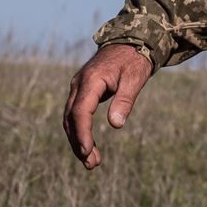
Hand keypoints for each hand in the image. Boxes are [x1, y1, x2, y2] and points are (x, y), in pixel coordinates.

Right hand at [63, 43, 152, 169]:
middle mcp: (79, 84)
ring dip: (78, 140)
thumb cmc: (134, 60)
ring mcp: (78, 87)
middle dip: (79, 143)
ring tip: (92, 162)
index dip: (82, 133)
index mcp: (91, 80)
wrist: (130, 41)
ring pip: (71, 118)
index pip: (80, 111)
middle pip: (72, 118)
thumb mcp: (135, 78)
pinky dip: (81, 131)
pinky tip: (89, 146)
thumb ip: (124, 100)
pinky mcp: (83, 91)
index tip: (87, 151)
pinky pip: (76, 114)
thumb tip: (115, 125)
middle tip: (92, 164)